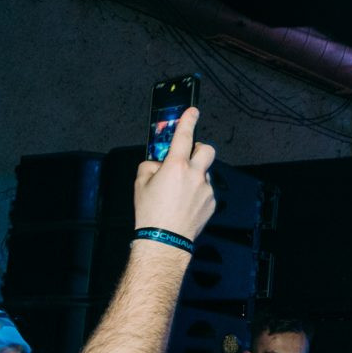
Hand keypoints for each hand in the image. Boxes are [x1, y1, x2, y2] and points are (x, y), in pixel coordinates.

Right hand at [133, 106, 216, 240]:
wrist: (165, 240)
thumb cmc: (150, 213)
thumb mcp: (140, 184)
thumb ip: (149, 166)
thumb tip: (157, 164)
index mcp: (176, 167)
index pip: (184, 136)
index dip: (188, 120)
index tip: (193, 111)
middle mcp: (195, 175)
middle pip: (207, 150)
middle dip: (199, 148)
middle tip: (188, 156)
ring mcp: (206, 189)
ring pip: (205, 172)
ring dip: (195, 174)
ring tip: (180, 190)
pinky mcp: (211, 203)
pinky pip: (206, 190)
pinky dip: (197, 192)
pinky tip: (185, 203)